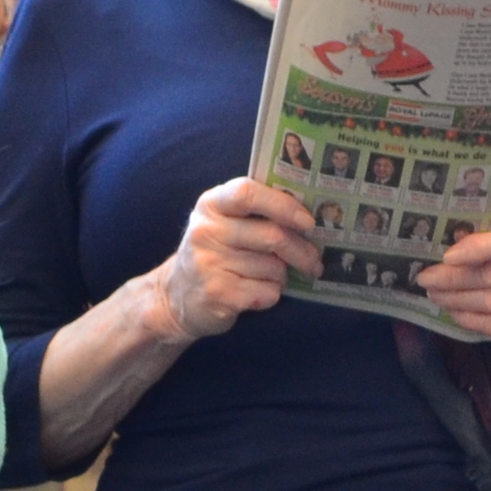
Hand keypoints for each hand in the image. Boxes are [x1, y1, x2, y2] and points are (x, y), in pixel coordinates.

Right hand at [151, 177, 315, 344]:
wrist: (176, 297)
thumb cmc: (214, 255)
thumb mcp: (223, 223)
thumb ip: (256, 212)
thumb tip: (307, 216)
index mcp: (210, 205)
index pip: (247, 193)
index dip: (283, 205)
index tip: (308, 221)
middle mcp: (206, 231)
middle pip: (272, 236)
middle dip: (301, 251)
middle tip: (314, 261)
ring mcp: (209, 264)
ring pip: (273, 267)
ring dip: (281, 276)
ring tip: (268, 277)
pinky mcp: (218, 294)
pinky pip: (267, 292)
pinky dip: (271, 294)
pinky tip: (255, 293)